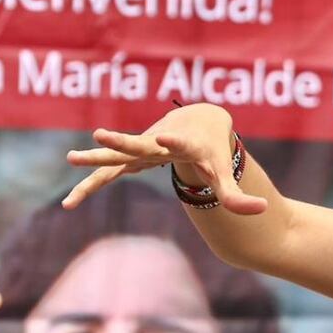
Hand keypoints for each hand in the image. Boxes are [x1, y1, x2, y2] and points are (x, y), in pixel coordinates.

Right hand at [62, 103, 267, 214]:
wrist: (197, 121)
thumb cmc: (211, 150)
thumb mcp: (224, 173)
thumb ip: (238, 196)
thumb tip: (263, 211)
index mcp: (184, 144)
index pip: (179, 142)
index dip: (173, 141)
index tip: (164, 138)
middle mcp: (159, 143)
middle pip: (138, 143)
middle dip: (121, 142)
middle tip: (100, 135)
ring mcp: (142, 149)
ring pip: (116, 157)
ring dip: (95, 159)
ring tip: (70, 159)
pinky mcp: (133, 157)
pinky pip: (109, 173)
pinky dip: (92, 185)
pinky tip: (70, 203)